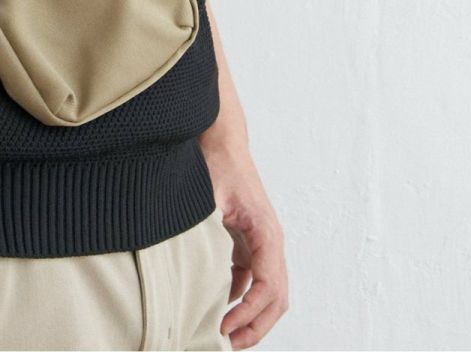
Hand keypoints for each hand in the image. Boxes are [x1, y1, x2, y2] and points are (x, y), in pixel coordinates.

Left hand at [202, 144, 288, 348]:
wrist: (221, 140)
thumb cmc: (218, 163)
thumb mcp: (209, 198)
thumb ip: (206, 232)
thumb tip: (194, 267)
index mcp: (266, 233)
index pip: (268, 287)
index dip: (248, 313)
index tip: (224, 326)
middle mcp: (270, 240)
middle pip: (277, 298)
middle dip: (256, 325)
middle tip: (229, 343)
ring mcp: (262, 241)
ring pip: (270, 291)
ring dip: (253, 316)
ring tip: (227, 334)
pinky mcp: (250, 239)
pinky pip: (254, 277)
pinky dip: (242, 297)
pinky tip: (220, 306)